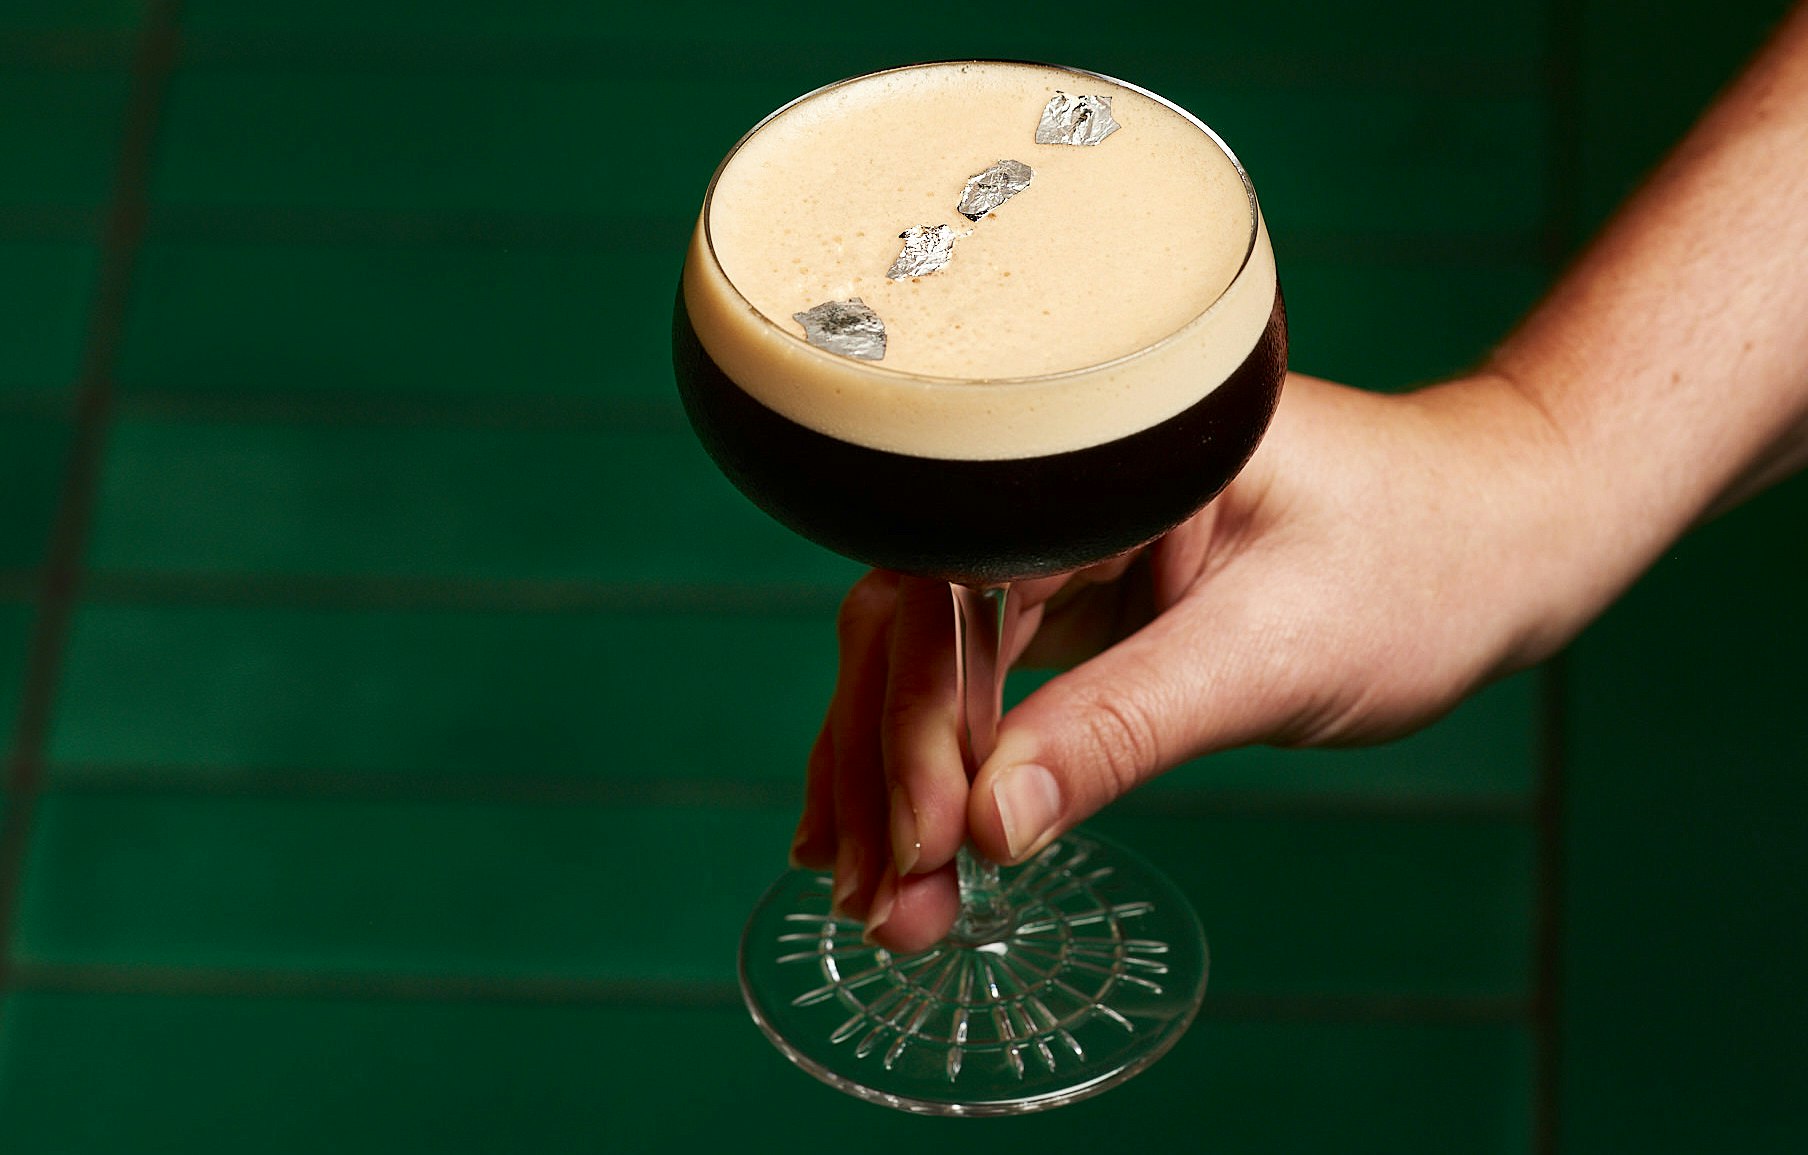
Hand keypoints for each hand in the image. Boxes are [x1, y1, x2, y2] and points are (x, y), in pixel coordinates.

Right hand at [790, 371, 1584, 950]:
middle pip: (914, 625)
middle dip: (890, 771)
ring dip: (895, 780)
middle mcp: (1056, 480)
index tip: (930, 847)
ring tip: (886, 902)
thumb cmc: (1420, 563)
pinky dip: (944, 762)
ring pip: (927, 657)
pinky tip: (913, 837)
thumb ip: (1123, 729)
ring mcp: (1056, 536)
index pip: (952, 588)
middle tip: (886, 904)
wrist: (1499, 534)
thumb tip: (989, 828)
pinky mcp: (1073, 590)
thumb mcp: (1274, 654)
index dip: (924, 726)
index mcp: (1099, 452)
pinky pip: (976, 674)